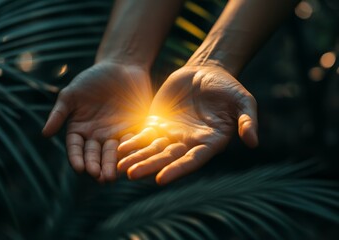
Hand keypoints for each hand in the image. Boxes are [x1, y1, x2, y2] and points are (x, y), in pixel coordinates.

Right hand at [42, 61, 151, 181]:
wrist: (121, 66)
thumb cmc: (93, 79)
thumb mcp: (73, 93)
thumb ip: (60, 113)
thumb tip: (44, 133)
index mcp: (80, 129)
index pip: (76, 148)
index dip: (77, 158)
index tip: (79, 169)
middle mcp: (97, 135)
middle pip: (95, 155)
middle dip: (97, 166)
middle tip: (100, 178)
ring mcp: (115, 133)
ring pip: (113, 153)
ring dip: (113, 165)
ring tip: (113, 177)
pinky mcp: (134, 128)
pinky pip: (133, 141)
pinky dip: (132, 151)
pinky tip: (132, 159)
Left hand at [117, 66, 257, 184]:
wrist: (207, 71)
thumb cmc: (228, 87)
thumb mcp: (243, 101)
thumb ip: (248, 121)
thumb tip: (254, 142)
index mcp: (209, 142)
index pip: (192, 160)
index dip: (178, 169)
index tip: (161, 179)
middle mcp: (188, 143)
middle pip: (167, 158)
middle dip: (150, 166)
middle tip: (131, 175)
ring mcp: (171, 134)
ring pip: (152, 150)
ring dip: (137, 158)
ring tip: (119, 167)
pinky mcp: (158, 122)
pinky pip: (143, 135)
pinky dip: (132, 142)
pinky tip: (118, 148)